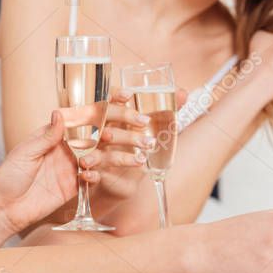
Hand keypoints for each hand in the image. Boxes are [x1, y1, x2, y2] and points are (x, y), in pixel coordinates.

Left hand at [0, 89, 147, 234]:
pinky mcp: (76, 184)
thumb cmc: (10, 175)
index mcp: (55, 131)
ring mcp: (74, 165)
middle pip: (98, 132)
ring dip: (123, 152)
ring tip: (143, 152)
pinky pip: (96, 175)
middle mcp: (68, 145)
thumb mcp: (25, 153)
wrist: (6, 208)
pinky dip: (107, 172)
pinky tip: (124, 169)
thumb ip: (46, 137)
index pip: (82, 114)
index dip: (102, 105)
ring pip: (103, 154)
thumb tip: (58, 113)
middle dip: (122, 126)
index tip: (124, 96)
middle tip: (142, 123)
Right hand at [88, 87, 188, 204]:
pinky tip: (93, 174)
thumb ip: (165, 110)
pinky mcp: (93, 169)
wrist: (120, 179)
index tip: (129, 94)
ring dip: (120, 154)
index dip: (116, 96)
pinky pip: (88, 170)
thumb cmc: (131, 145)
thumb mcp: (146, 128)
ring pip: (101, 148)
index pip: (108, 100)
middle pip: (106, 120)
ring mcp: (93, 149)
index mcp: (109, 117)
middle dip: (125, 120)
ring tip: (142, 159)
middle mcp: (98, 131)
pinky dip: (90, 172)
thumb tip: (184, 93)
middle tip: (146, 122)